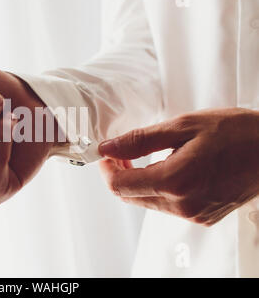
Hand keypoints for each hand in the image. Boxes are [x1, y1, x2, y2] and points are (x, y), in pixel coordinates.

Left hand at [98, 108, 258, 225]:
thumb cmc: (237, 133)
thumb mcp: (184, 126)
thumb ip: (140, 139)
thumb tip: (108, 147)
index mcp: (175, 182)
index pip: (120, 186)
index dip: (106, 168)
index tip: (107, 152)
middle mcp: (182, 206)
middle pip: (130, 196)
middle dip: (119, 173)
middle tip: (124, 151)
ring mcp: (193, 215)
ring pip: (147, 201)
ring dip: (139, 180)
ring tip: (148, 155)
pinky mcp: (202, 217)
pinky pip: (167, 205)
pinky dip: (159, 188)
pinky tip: (169, 167)